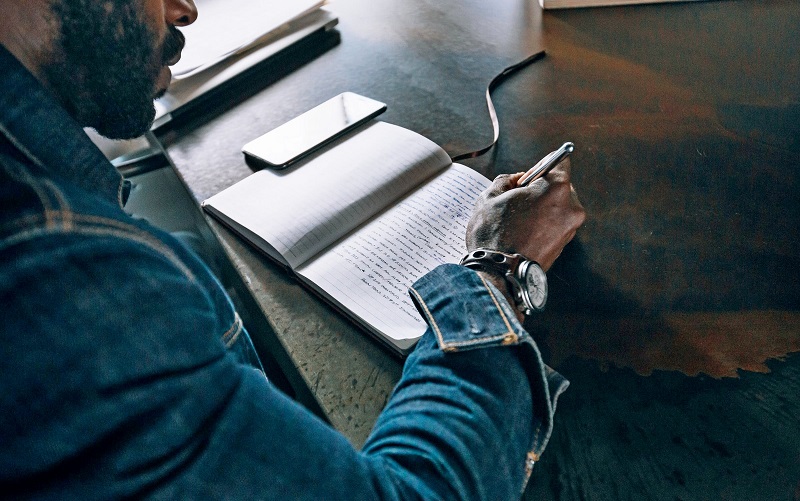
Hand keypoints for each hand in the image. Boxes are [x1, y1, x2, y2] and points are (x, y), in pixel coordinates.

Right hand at [466, 159, 585, 271]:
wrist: (499, 274)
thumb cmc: (494, 234)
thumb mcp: (490, 196)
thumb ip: (507, 180)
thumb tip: (516, 181)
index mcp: (556, 188)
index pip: (560, 161)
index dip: (542, 165)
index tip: (529, 174)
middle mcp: (571, 208)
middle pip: (560, 186)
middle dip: (540, 188)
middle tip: (518, 198)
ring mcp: (570, 228)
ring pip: (557, 207)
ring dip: (541, 207)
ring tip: (517, 219)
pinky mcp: (564, 245)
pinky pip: (555, 224)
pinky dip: (543, 224)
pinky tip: (523, 232)